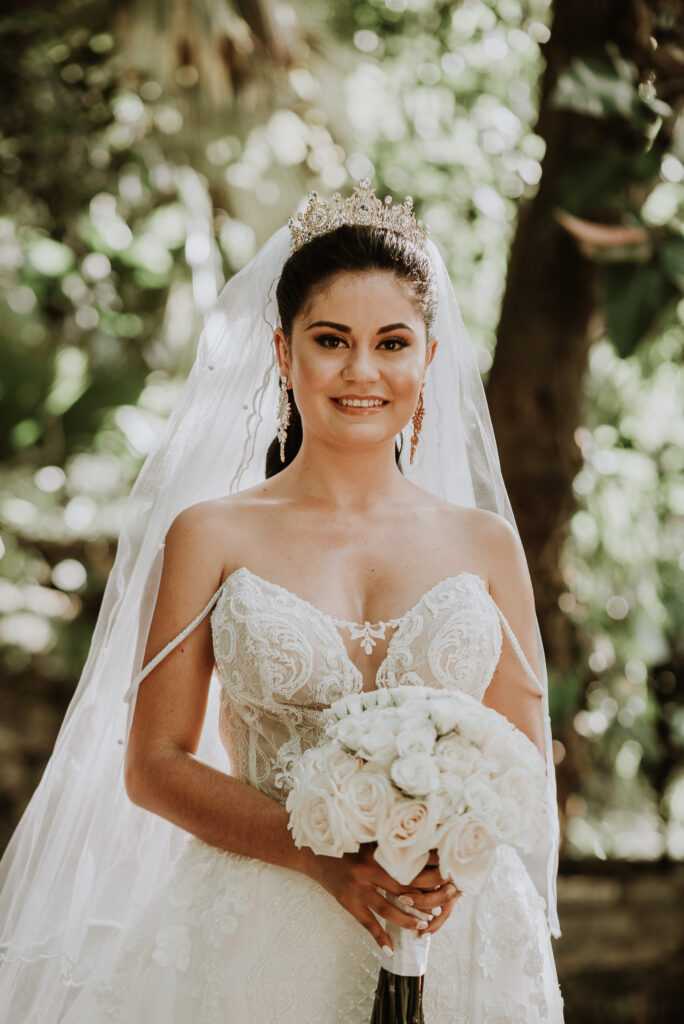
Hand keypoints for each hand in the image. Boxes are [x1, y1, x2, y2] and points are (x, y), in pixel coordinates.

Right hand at [306, 844, 459, 951]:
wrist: (310, 850)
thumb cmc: (343, 842)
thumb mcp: (366, 837)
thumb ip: (389, 843)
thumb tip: (419, 848)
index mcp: (377, 851)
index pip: (411, 863)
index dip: (431, 870)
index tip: (449, 875)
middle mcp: (368, 870)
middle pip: (405, 889)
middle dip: (427, 898)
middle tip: (444, 905)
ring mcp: (357, 888)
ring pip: (388, 909)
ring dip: (408, 920)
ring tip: (424, 926)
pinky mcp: (346, 901)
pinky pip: (366, 923)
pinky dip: (379, 938)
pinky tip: (390, 950)